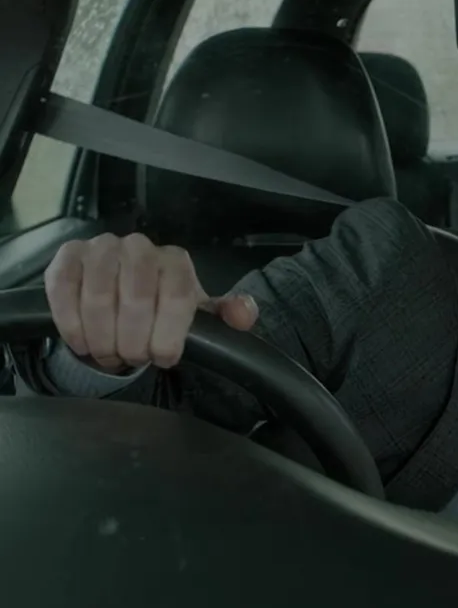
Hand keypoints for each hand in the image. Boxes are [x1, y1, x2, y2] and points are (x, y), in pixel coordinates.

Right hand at [43, 233, 257, 372]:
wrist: (118, 290)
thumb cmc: (161, 306)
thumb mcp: (197, 313)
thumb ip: (226, 315)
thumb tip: (244, 314)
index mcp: (176, 261)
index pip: (178, 298)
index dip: (169, 336)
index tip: (163, 358)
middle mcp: (140, 247)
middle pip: (137, 301)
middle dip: (133, 342)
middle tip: (132, 360)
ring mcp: (101, 248)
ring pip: (99, 300)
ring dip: (103, 338)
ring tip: (108, 354)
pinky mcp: (67, 256)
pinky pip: (64, 292)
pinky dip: (73, 325)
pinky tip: (82, 343)